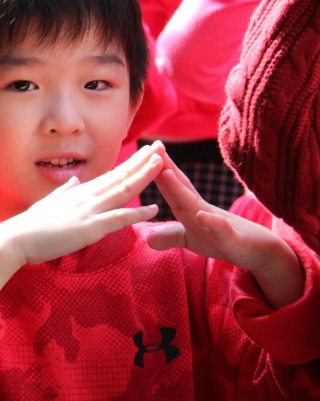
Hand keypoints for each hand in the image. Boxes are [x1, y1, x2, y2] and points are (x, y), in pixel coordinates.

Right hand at [0, 142, 162, 267]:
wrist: (16, 238)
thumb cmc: (30, 225)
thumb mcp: (49, 203)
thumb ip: (65, 192)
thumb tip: (74, 181)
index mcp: (79, 192)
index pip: (111, 174)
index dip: (131, 162)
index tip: (146, 152)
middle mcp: (87, 197)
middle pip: (121, 176)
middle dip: (143, 162)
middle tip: (161, 147)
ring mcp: (89, 211)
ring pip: (123, 191)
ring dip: (144, 177)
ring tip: (162, 164)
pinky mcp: (90, 228)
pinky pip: (118, 218)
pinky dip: (137, 213)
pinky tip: (154, 209)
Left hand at [146, 150, 303, 306]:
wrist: (259, 252)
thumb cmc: (224, 241)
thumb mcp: (193, 240)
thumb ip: (172, 236)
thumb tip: (147, 239)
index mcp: (191, 210)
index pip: (172, 188)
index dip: (156, 173)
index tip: (141, 155)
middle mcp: (201, 210)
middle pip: (181, 187)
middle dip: (165, 169)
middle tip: (152, 148)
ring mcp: (216, 222)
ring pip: (195, 203)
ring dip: (180, 188)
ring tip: (165, 172)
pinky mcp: (229, 237)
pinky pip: (219, 228)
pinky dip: (211, 221)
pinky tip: (201, 215)